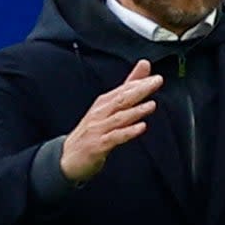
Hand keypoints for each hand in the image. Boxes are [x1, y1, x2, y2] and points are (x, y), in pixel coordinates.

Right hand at [60, 60, 162, 182]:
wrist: (68, 158)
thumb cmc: (92, 131)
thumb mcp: (108, 109)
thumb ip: (128, 88)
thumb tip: (144, 66)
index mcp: (103, 104)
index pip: (123, 90)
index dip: (139, 82)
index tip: (156, 77)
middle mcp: (100, 113)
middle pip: (121, 99)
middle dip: (139, 90)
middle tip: (156, 82)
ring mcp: (98, 129)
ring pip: (118, 117)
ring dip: (135, 111)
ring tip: (151, 105)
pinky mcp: (97, 145)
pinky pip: (114, 137)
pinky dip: (127, 132)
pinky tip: (140, 128)